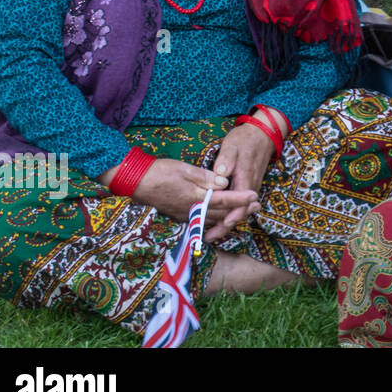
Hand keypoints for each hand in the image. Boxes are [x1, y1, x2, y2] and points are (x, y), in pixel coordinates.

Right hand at [106, 157, 259, 228]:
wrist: (134, 182)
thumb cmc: (160, 172)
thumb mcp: (185, 169)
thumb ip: (206, 177)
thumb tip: (225, 182)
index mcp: (195, 198)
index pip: (224, 200)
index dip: (241, 199)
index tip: (255, 196)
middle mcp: (192, 211)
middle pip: (222, 214)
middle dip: (241, 210)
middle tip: (257, 205)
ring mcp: (185, 216)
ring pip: (213, 220)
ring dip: (230, 216)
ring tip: (245, 211)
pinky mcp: (180, 216)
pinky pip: (203, 222)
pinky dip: (216, 220)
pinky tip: (222, 218)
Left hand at [205, 123, 277, 241]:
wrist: (264, 134)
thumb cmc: (246, 139)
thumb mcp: (233, 145)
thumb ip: (226, 159)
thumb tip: (220, 173)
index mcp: (245, 178)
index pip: (241, 203)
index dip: (232, 216)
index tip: (221, 225)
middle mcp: (250, 186)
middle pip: (240, 212)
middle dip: (225, 226)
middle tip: (208, 237)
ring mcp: (250, 187)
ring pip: (240, 210)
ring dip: (226, 222)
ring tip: (210, 233)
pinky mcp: (247, 187)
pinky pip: (239, 205)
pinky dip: (229, 214)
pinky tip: (217, 218)